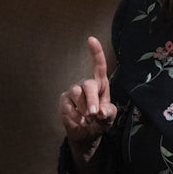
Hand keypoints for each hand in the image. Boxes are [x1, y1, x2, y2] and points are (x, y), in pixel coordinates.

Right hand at [59, 36, 115, 163]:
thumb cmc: (100, 121)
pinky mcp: (64, 100)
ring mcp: (73, 91)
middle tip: (93, 114)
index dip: (95, 52)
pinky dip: (75, 116)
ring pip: (76, 95)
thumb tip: (100, 110)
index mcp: (101, 85)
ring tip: (88, 119)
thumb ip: (108, 113)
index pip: (99, 66)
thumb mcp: (109, 118)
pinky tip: (79, 121)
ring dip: (83, 110)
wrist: (87, 134)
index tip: (91, 39)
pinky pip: (67, 105)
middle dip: (91, 100)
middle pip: (87, 85)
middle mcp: (86, 85)